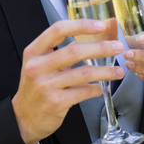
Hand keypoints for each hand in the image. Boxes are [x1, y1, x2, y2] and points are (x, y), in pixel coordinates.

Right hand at [12, 19, 123, 143]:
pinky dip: (97, 89)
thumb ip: (62, 50)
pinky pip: (84, 92)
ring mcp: (46, 85)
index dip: (82, 25)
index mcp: (34, 51)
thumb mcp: (41, 64)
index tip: (101, 25)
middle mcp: (37, 66)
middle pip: (75, 51)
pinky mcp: (56, 102)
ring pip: (83, 73)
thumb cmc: (37, 86)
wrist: (23, 118)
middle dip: (101, 48)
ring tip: (119, 71)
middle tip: (118, 47)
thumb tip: (94, 36)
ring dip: (106, 71)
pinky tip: (103, 87)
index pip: (58, 30)